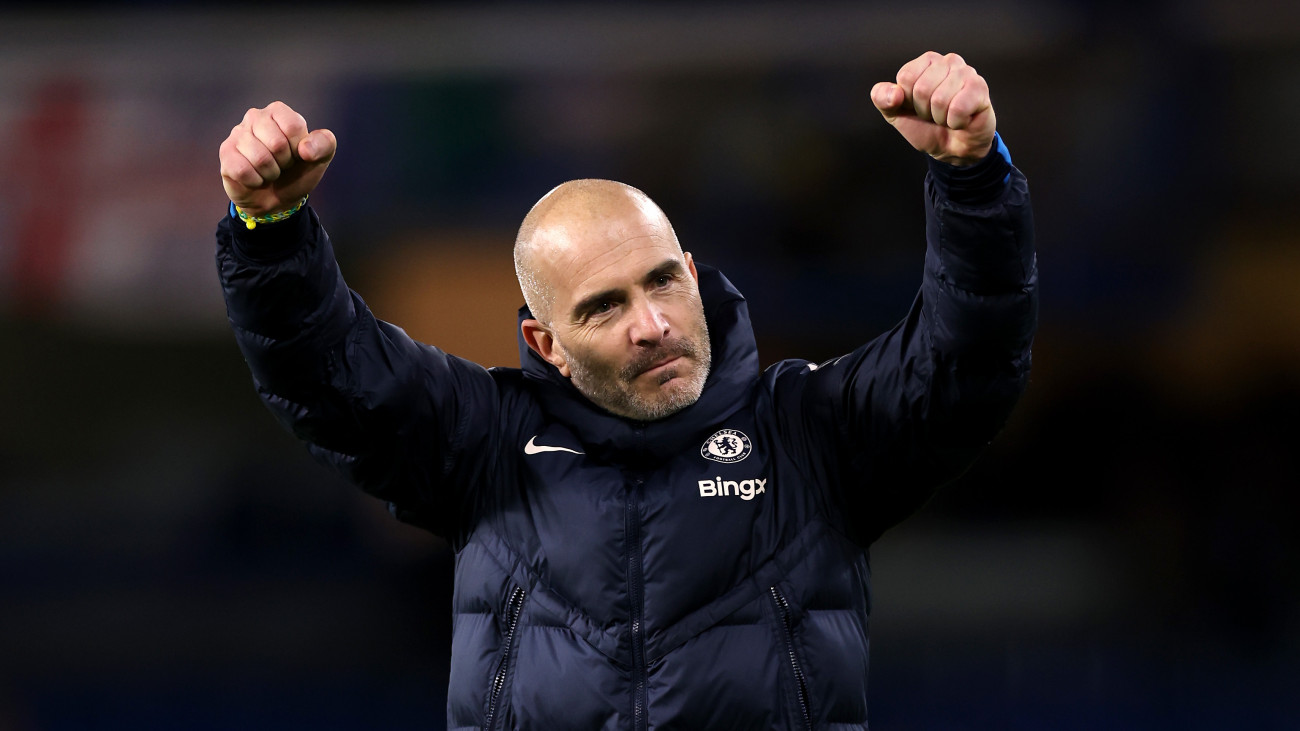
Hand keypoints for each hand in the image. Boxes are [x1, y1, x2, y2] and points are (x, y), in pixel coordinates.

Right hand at [219, 101, 335, 215]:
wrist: (277, 200)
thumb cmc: (297, 172)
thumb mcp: (320, 158)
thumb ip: (324, 144)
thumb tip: (305, 149)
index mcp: (278, 112)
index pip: (293, 127)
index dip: (299, 149)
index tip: (297, 154)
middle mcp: (255, 116)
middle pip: (277, 143)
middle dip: (284, 163)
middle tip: (281, 165)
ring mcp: (237, 134)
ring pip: (260, 159)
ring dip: (270, 174)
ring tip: (269, 172)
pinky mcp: (225, 153)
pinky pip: (242, 170)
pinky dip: (254, 181)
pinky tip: (254, 178)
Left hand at [871, 52, 995, 165]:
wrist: (951, 148)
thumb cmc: (925, 126)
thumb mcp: (895, 113)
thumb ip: (883, 99)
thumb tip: (894, 94)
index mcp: (926, 62)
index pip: (906, 77)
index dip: (908, 100)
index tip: (918, 106)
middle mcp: (948, 61)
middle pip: (922, 89)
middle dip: (925, 111)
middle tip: (935, 114)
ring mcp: (966, 72)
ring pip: (940, 100)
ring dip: (941, 118)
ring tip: (948, 116)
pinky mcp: (980, 88)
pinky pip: (958, 108)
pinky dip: (955, 122)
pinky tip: (961, 120)